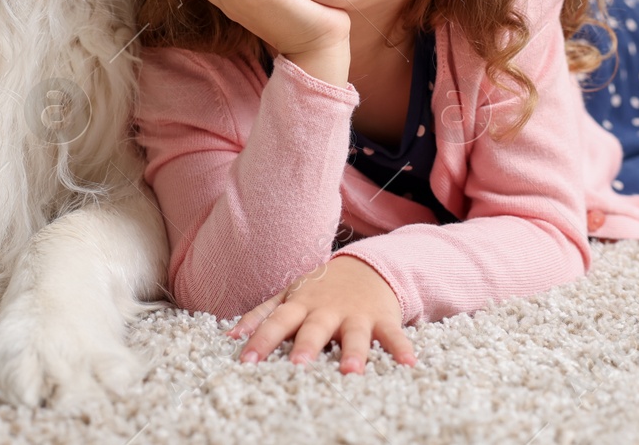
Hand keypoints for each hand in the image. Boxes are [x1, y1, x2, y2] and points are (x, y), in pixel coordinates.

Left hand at [226, 256, 414, 372]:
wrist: (365, 266)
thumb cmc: (319, 289)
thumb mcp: (289, 296)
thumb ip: (261, 315)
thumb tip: (230, 336)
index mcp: (301, 305)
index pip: (276, 322)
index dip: (261, 340)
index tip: (246, 361)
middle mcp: (327, 310)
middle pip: (314, 328)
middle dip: (306, 346)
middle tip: (297, 366)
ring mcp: (356, 314)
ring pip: (354, 334)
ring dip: (353, 352)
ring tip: (351, 371)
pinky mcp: (383, 318)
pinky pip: (393, 335)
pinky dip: (401, 348)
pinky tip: (408, 365)